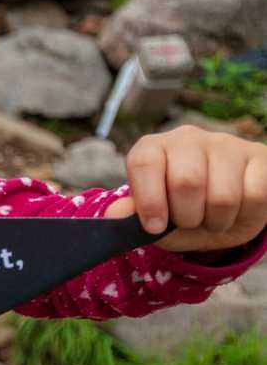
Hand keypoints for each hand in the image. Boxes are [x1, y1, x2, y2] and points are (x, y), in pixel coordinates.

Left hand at [106, 126, 266, 252]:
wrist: (228, 210)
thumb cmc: (182, 211)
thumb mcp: (155, 219)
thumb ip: (134, 216)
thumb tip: (113, 216)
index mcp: (153, 148)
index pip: (144, 162)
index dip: (149, 200)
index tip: (154, 227)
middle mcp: (187, 138)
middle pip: (186, 182)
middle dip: (187, 216)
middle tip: (188, 221)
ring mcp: (226, 144)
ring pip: (223, 195)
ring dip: (216, 221)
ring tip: (211, 217)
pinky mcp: (260, 157)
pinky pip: (255, 196)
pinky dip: (245, 216)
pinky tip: (238, 209)